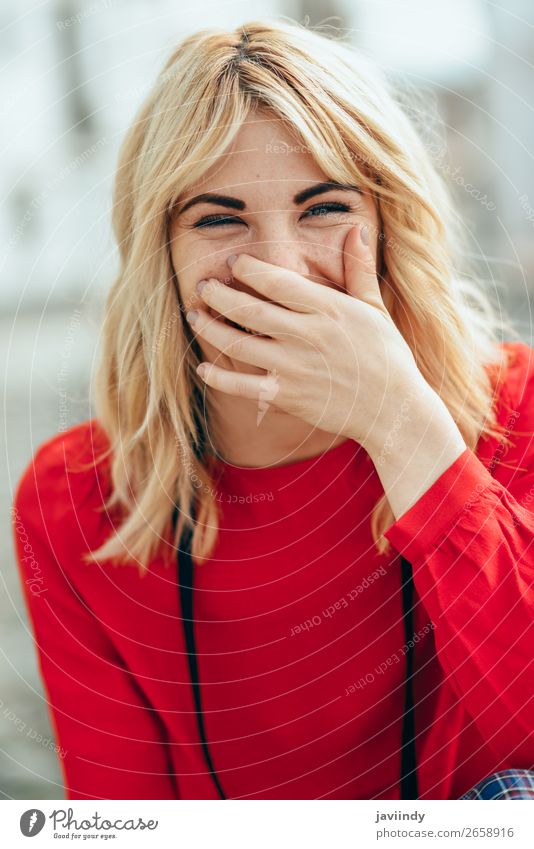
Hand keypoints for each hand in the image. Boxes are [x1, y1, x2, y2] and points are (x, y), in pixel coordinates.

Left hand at [187, 223, 430, 450]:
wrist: (392, 409)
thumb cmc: (386, 356)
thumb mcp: (375, 308)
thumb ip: (359, 268)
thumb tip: (356, 228)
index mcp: (328, 309)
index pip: (277, 281)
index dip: (248, 269)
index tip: (233, 262)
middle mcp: (307, 335)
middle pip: (248, 310)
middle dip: (218, 294)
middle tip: (201, 284)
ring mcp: (294, 368)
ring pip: (237, 344)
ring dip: (209, 328)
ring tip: (193, 315)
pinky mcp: (286, 397)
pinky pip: (242, 386)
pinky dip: (219, 376)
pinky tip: (203, 367)